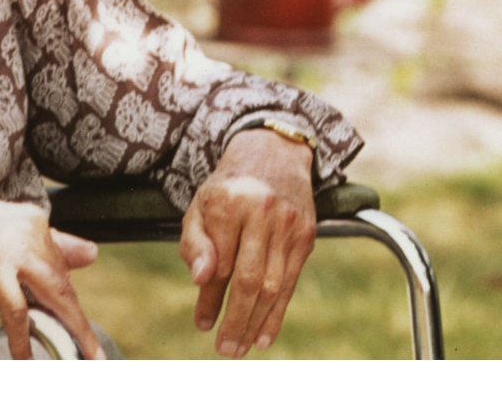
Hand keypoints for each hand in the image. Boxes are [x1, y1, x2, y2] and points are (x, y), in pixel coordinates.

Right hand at [0, 191, 102, 359]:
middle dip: (80, 324)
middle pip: (64, 283)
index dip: (68, 302)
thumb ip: (44, 241)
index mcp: (30, 218)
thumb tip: (93, 252)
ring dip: (68, 332)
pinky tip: (24, 355)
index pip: (62, 265)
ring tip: (79, 360)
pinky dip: (23, 336)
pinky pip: (16, 308)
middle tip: (96, 358)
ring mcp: (8, 244)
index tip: (81, 333)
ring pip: (52, 295)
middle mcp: (26, 227)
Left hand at [183, 127, 316, 357]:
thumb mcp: (200, 204)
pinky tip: (265, 334)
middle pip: (248, 279)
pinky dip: (278, 311)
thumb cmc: (229, 186)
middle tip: (224, 348)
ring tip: (241, 346)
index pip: (219, 263)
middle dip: (235, 319)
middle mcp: (261, 213)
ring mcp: (288, 224)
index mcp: (227, 203)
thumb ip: (194, 242)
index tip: (202, 324)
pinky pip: (291, 281)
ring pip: (273, 284)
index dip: (209, 298)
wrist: (273, 152)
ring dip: (256, 321)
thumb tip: (202, 280)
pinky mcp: (307, 234)